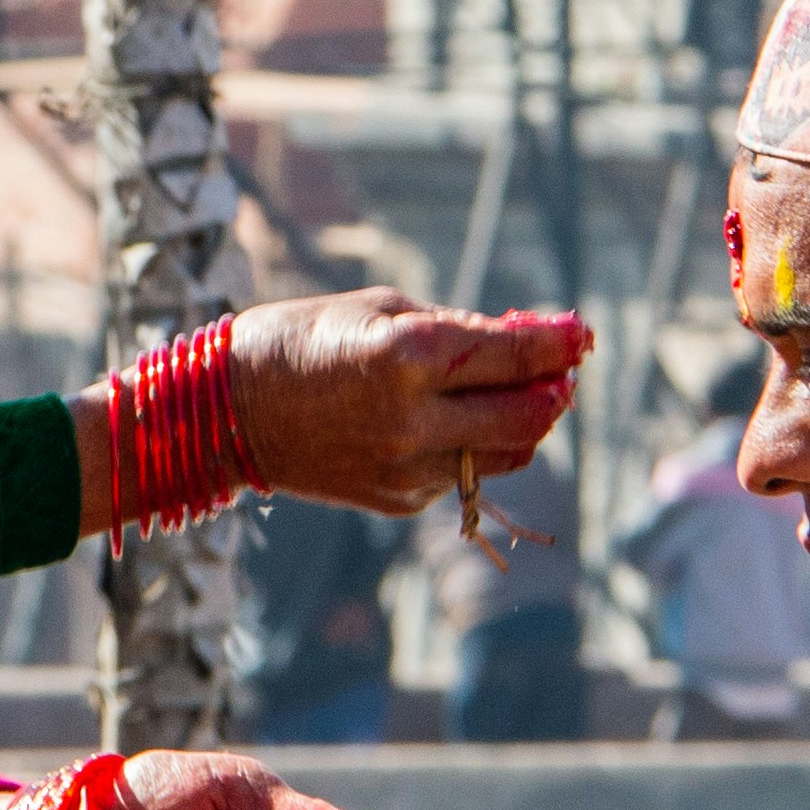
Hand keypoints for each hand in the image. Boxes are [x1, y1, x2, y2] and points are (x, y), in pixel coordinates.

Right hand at [210, 290, 588, 515]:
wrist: (226, 412)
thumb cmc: (305, 337)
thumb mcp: (382, 309)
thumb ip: (460, 327)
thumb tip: (531, 341)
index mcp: (408, 358)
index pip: (516, 356)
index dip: (561, 343)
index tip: (583, 332)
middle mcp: (414, 420)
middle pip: (529, 416)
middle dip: (556, 388)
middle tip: (561, 368)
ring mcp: (407, 469)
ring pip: (508, 454)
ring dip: (525, 422)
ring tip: (516, 392)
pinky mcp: (398, 500)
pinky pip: (462, 474)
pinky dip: (472, 445)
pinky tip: (448, 420)